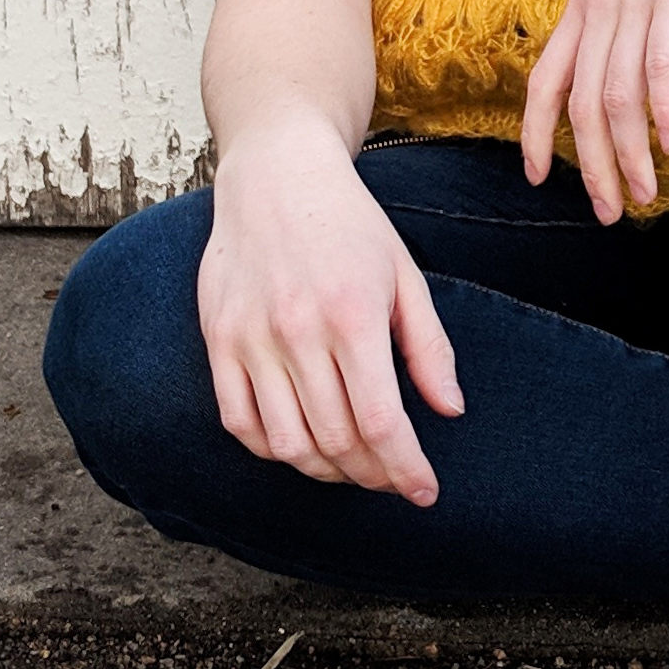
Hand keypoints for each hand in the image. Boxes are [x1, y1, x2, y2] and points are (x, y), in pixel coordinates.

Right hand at [197, 115, 462, 500]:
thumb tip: (451, 410)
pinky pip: (239, 422)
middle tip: (393, 481)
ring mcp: (251, 337)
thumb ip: (429, 347)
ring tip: (352, 467)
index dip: (405, 469)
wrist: (276, 176)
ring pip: (287, 443)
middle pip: (337, 441)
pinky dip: (272, 449)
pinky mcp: (218, 340)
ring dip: (325, 471)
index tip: (424, 492)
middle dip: (373, 476)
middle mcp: (298, 331)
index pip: (381, 422)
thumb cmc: (350, 226)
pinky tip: (301, 446)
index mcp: (353, 315)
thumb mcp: (405, 277)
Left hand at [521, 0, 668, 218]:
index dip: (533, 133)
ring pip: (616, 94)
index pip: (544, 80)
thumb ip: (630, 10)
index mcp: (585, 1)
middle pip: (579, 104)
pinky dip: (665, 109)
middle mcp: (598, 3)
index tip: (537, 177)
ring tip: (645, 194)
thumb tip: (634, 60)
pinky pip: (660, 62)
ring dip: (630, 153)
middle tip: (609, 211)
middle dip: (591, 166)